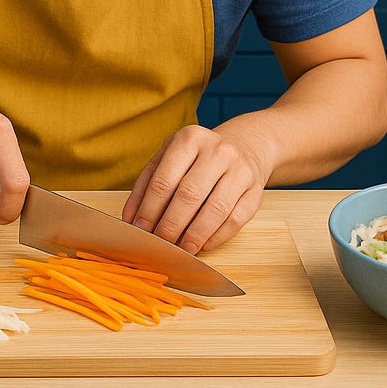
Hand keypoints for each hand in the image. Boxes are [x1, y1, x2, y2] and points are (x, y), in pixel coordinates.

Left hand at [121, 124, 266, 253]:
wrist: (243, 147)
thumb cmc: (197, 158)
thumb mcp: (169, 158)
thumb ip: (147, 184)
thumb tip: (131, 218)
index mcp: (189, 138)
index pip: (163, 180)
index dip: (149, 210)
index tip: (140, 231)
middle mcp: (218, 151)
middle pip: (189, 195)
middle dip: (170, 225)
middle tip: (159, 244)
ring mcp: (240, 170)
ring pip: (215, 209)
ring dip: (194, 235)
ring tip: (180, 249)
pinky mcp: (255, 191)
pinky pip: (235, 220)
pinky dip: (216, 237)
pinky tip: (202, 245)